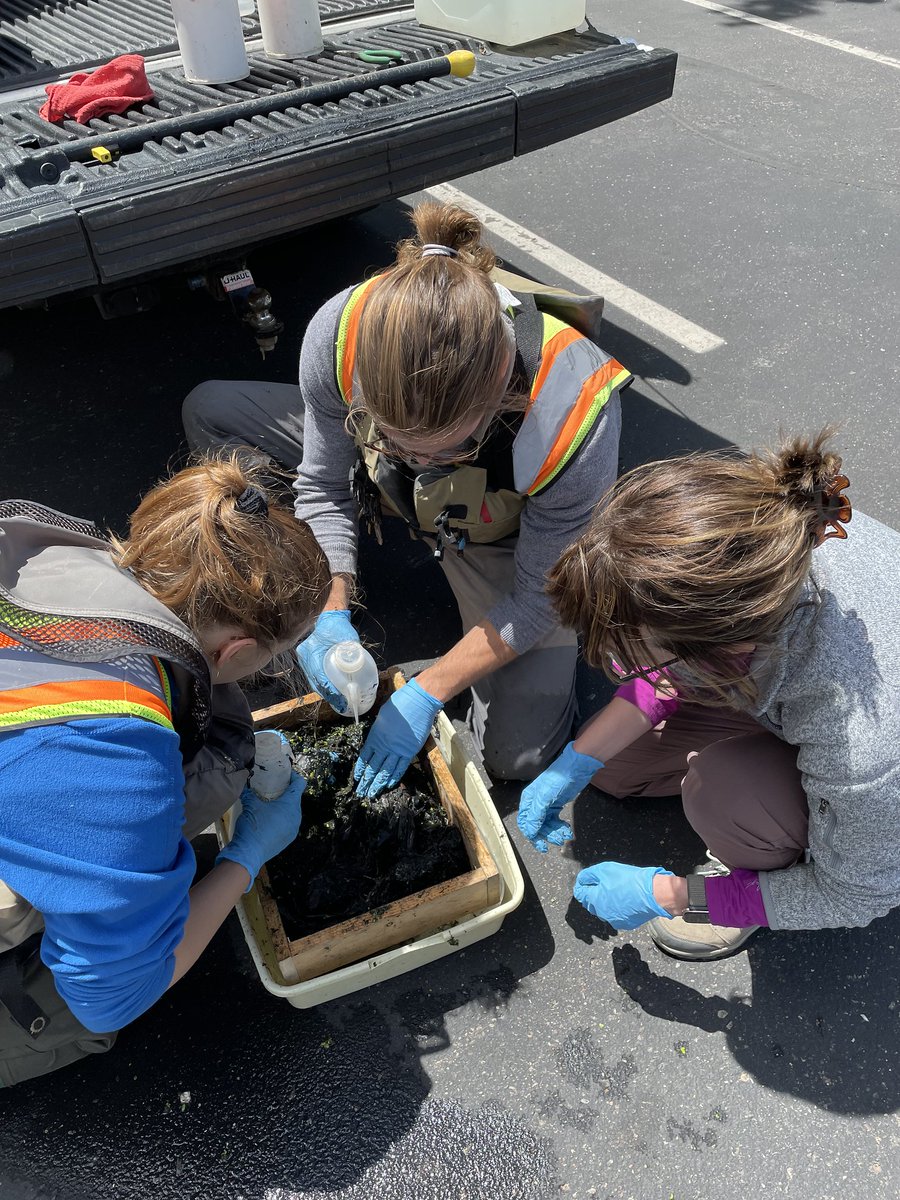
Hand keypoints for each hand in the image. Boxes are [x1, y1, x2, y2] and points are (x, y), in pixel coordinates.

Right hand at [216, 774, 304, 889]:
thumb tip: (245, 782)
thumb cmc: (253, 826)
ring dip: (282, 806)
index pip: (300, 783)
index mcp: (291, 805)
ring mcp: (293, 829)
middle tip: (272, 787)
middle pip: (295, 798)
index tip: (283, 773)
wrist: (249, 854)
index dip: (293, 776)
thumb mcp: (250, 805)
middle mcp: (296, 816)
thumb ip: (249, 792)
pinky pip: (287, 823)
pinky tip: (268, 820)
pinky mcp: (288, 839)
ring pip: (291, 812)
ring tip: (269, 803)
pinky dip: (281, 818)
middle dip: (285, 791)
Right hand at [295, 610, 359, 712]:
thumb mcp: (348, 640)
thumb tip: (360, 672)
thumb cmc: (339, 628)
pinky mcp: (308, 663)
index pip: (320, 677)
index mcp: (312, 651)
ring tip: (339, 702)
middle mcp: (305, 657)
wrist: (329, 618)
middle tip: (343, 705)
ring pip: (314, 682)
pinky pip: (315, 678)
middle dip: (329, 696)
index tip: (341, 699)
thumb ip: (352, 654)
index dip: (331, 690)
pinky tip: (333, 694)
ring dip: (326, 693)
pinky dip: (324, 686)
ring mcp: (305, 660)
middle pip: (316, 683)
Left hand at [353, 679, 442, 798]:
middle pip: (373, 768)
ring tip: (372, 794)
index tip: (357, 778)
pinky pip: (400, 768)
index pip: (365, 757)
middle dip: (366, 781)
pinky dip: (394, 778)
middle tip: (361, 793)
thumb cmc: (400, 704)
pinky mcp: (410, 752)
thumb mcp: (382, 716)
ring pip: (385, 771)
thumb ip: (378, 730)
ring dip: (378, 784)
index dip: (360, 769)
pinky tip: (389, 785)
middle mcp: (384, 746)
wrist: (418, 703)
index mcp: (375, 736)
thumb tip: (377, 738)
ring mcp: (397, 750)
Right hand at [517, 741, 603, 852]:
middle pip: (536, 826)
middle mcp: (535, 804)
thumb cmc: (559, 779)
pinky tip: (566, 828)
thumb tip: (530, 832)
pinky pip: (554, 821)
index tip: (542, 846)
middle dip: (547, 834)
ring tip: (566, 833)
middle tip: (559, 839)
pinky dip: (560, 827)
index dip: (532, 836)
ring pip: (546, 825)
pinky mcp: (556, 806)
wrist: (577, 768)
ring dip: (555, 832)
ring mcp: (546, 805)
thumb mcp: (545, 796)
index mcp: (528, 800)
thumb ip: (536, 815)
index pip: (525, 823)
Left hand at [574, 861, 672, 930]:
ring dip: (604, 903)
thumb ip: (588, 874)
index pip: (580, 894)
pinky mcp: (626, 924)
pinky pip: (616, 916)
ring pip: (603, 911)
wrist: (652, 893)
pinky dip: (617, 909)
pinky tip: (624, 900)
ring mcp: (614, 920)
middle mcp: (601, 913)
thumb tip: (581, 880)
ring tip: (614, 891)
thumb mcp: (605, 870)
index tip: (585, 880)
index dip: (581, 885)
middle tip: (601, 884)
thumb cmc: (628, 880)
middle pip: (591, 903)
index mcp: (595, 900)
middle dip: (592, 894)